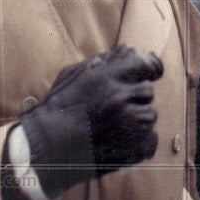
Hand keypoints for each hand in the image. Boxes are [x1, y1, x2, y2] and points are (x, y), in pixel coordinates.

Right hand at [18, 45, 162, 197]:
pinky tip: (120, 142)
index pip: (146, 64)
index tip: (152, 73)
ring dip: (137, 120)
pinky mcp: (134, 149)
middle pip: (147, 91)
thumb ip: (104, 61)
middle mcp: (119, 98)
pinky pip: (151, 140)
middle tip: (115, 109)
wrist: (46, 149)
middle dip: (135, 98)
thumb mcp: (73, 74)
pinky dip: (140, 143)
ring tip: (114, 126)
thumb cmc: (57, 108)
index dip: (151, 69)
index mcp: (106, 77)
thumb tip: (130, 51)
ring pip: (150, 115)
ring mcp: (129, 125)